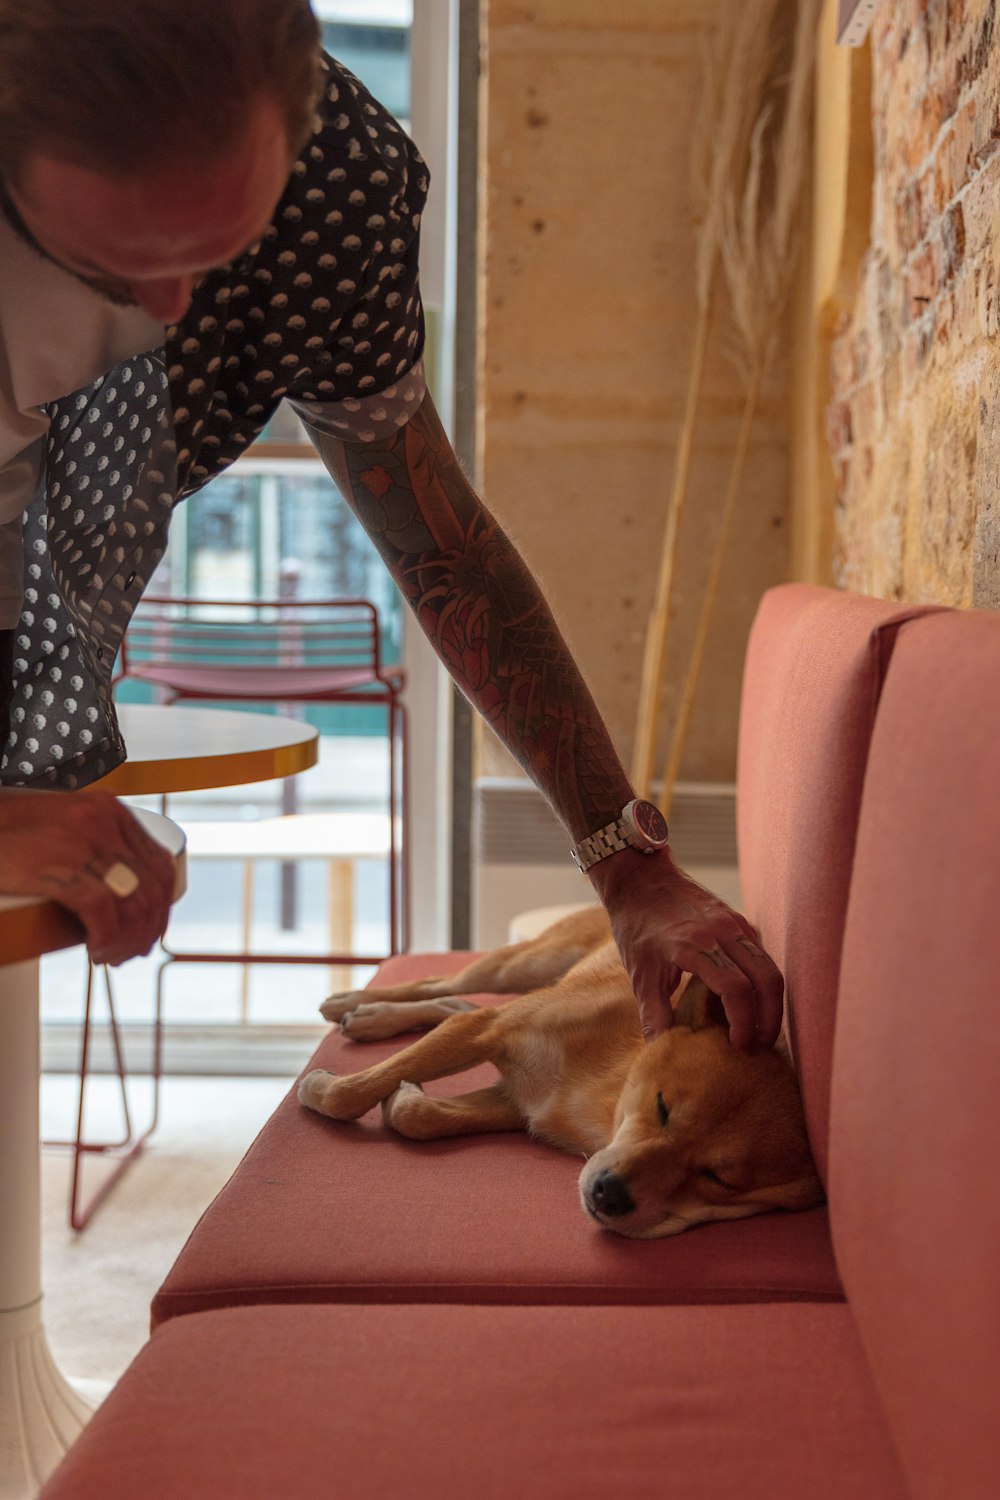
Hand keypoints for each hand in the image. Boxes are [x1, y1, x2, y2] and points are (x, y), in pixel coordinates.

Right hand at [0, 787, 175, 965]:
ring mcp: (83, 840)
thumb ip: (97, 851)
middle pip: (152, 887)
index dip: (160, 906)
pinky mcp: (59, 864)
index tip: (146, 931)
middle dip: (145, 930)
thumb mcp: (65, 831)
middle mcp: (104, 820)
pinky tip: (95, 950)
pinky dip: (106, 938)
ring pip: (134, 902)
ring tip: (108, 955)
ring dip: (127, 940)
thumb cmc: (10, 836)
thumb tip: (127, 896)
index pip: (160, 864)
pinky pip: (102, 910)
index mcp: (110, 811)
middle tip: (125, 953)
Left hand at [587, 847, 783, 1049]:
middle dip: (770, 1019)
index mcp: (695, 945)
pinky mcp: (739, 920)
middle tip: (758, 1047)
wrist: (640, 878)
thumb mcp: (639, 974)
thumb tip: (662, 1053)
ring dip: (771, 1003)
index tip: (738, 1047)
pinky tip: (748, 1002)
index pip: (735, 989)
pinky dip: (762, 983)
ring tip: (758, 1031)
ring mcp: (735, 923)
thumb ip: (654, 1015)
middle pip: (767, 979)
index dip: (744, 1023)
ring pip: (770, 967)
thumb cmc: (637, 925)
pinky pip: (761, 955)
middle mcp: (723, 931)